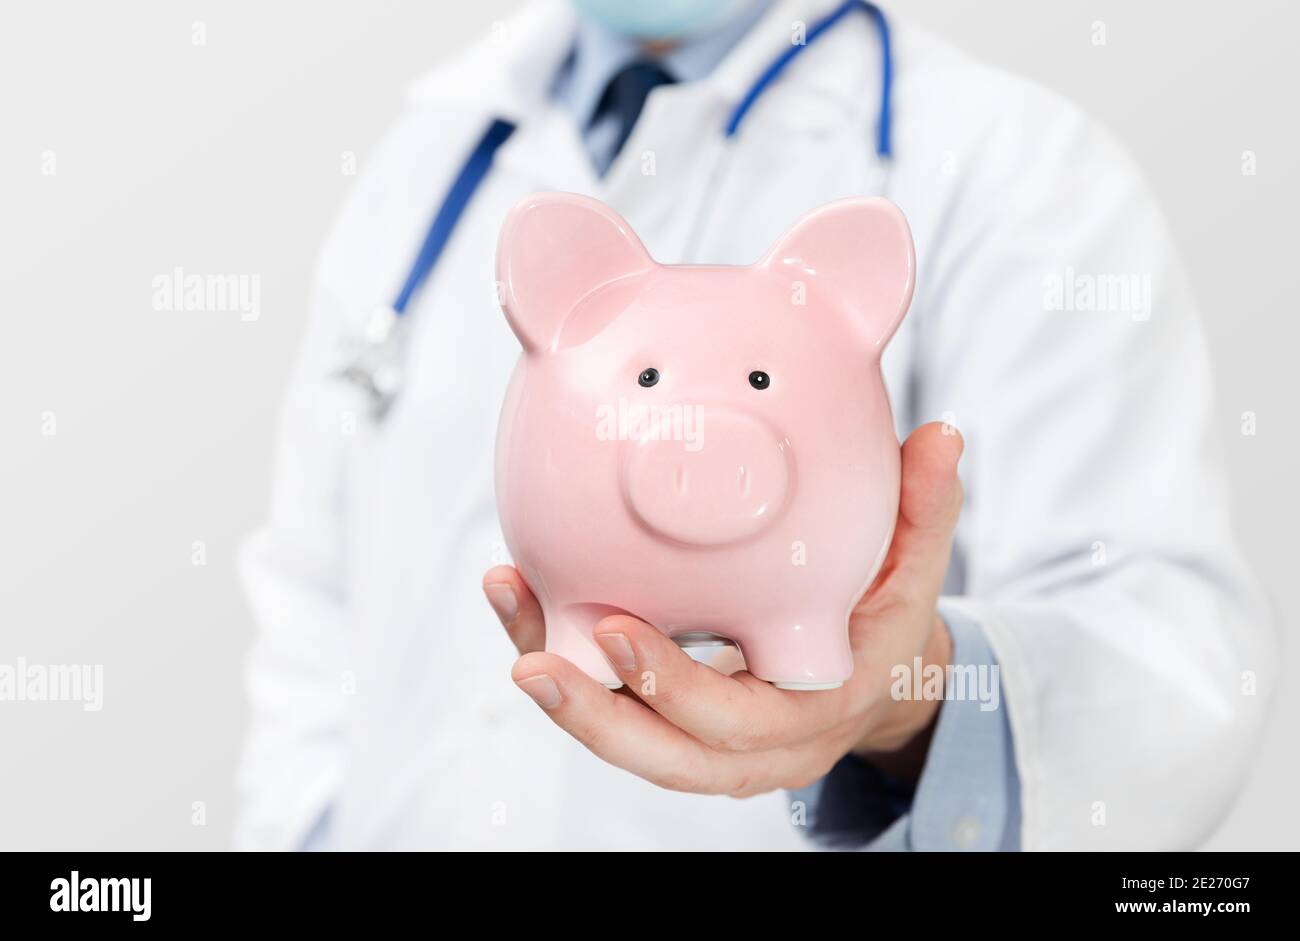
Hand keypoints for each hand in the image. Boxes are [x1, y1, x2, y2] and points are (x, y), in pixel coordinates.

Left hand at [481, 422, 963, 796]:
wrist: (873, 675)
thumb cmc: (887, 617)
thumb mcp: (916, 570)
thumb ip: (924, 508)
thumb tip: (944, 435)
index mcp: (812, 709)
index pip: (741, 723)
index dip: (678, 693)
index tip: (621, 633)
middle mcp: (756, 746)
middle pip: (663, 756)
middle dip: (594, 713)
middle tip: (533, 663)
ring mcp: (709, 744)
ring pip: (626, 740)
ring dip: (561, 688)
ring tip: (508, 603)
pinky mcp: (671, 722)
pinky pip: (610, 704)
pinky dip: (561, 654)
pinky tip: (519, 591)